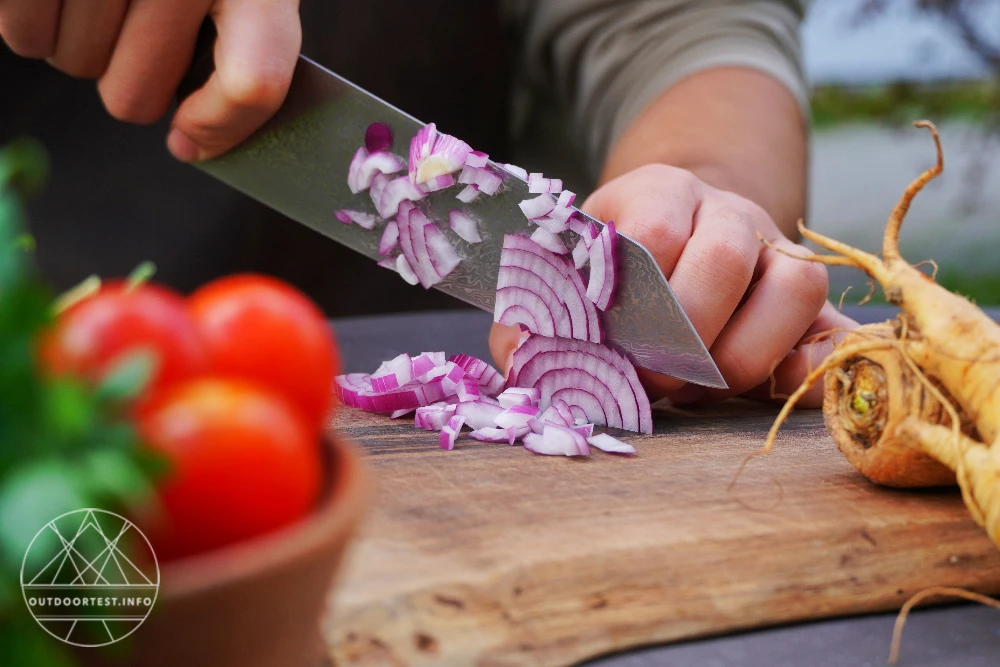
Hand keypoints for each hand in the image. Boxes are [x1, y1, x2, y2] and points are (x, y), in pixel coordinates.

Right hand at [0, 0, 300, 161]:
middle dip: (130, 78)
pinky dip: (32, 24)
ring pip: (76, 65)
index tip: (189, 136)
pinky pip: (24, 35)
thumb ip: (246, 44)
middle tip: (134, 30)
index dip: (220, 126)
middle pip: (135, 94)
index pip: (254, 81)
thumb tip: (194, 142)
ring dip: (81, 45)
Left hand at [489, 164, 858, 407]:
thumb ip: (536, 311)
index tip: (611, 347)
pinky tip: (773, 387)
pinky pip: (836, 324)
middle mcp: (726, 211)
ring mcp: (776, 249)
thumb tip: (525, 353)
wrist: (677, 231)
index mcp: (658, 191)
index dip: (632, 301)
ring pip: (796, 283)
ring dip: (745, 353)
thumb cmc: (609, 267)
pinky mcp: (807, 295)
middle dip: (684, 337)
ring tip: (700, 386)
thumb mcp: (564, 273)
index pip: (654, 231)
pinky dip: (814, 363)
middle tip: (653, 380)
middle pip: (726, 258)